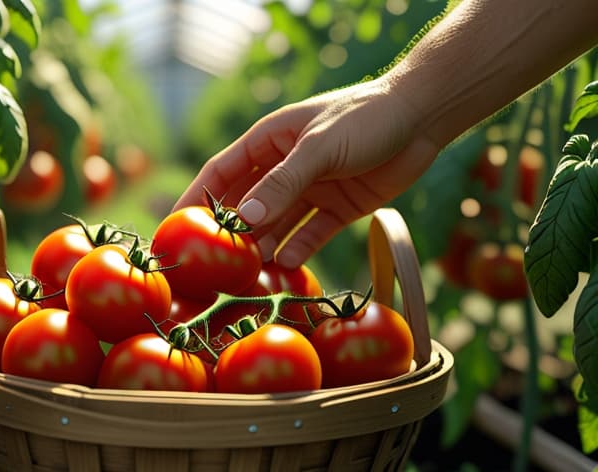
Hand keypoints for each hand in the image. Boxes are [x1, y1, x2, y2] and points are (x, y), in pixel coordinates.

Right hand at [172, 78, 441, 267]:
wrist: (422, 118)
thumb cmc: (366, 118)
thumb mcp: (320, 147)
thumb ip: (284, 183)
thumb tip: (247, 219)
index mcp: (269, 141)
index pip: (221, 172)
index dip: (197, 199)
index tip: (175, 227)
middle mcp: (284, 167)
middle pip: (247, 204)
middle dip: (230, 233)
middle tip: (210, 264)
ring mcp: (310, 189)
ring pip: (276, 225)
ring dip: (262, 247)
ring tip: (246, 276)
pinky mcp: (337, 208)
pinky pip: (310, 234)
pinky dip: (297, 251)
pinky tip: (285, 269)